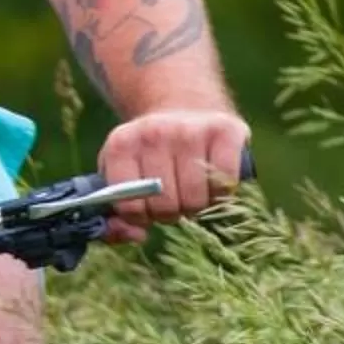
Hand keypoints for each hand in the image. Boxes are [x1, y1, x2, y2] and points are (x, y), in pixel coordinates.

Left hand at [97, 108, 251, 240]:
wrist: (184, 108)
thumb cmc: (150, 155)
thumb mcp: (121, 173)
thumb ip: (117, 212)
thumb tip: (137, 236)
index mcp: (121, 144)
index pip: (128, 204)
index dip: (140, 217)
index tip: (147, 210)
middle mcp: (154, 132)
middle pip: (164, 204)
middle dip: (169, 213)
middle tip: (173, 202)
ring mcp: (190, 130)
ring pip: (195, 199)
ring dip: (196, 206)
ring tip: (192, 193)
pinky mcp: (226, 131)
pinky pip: (226, 183)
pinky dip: (222, 193)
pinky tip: (213, 184)